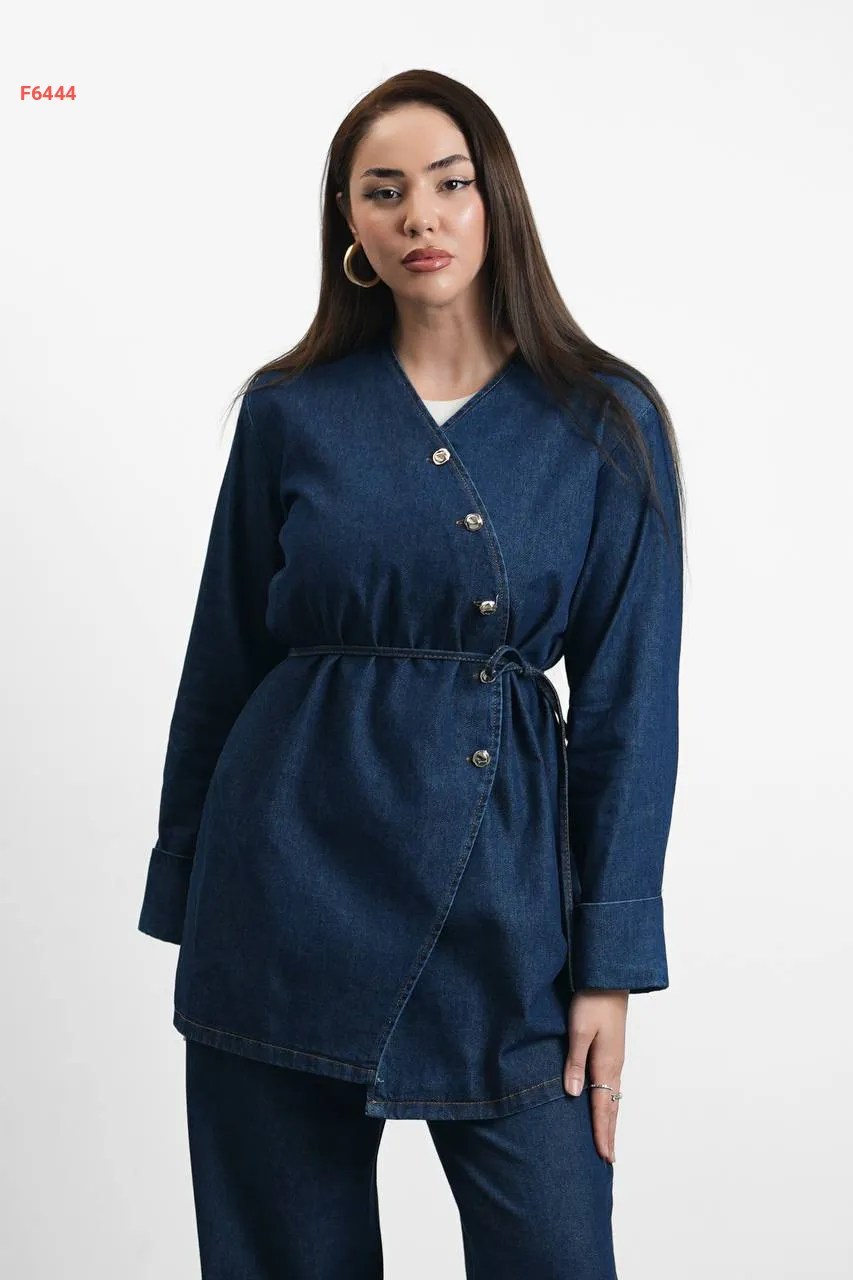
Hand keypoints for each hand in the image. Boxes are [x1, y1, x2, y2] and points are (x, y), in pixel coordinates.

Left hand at [563, 989, 627, 1163]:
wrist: (608, 977)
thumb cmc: (592, 1000)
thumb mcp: (579, 1029)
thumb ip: (575, 1062)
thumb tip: (572, 1094)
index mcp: (606, 1064)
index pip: (604, 1107)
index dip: (602, 1133)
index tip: (604, 1157)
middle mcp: (613, 1066)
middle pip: (612, 1107)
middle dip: (609, 1134)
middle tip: (608, 1160)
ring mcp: (614, 1059)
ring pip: (612, 1097)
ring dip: (609, 1120)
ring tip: (606, 1140)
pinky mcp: (610, 1051)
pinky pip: (610, 1085)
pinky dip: (608, 1102)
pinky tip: (603, 1104)